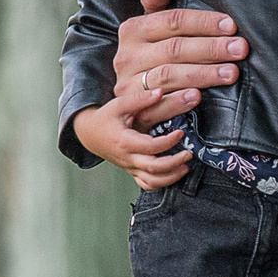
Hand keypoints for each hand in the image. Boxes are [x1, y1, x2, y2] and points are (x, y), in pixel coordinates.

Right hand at [71, 92, 194, 190]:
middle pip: (154, 168)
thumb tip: (160, 92)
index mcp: (125, 142)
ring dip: (171, 177)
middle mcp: (128, 158)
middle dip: (174, 163)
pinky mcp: (131, 171)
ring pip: (152, 181)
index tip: (180, 133)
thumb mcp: (119, 104)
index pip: (151, 147)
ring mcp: (130, 167)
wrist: (89, 133)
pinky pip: (147, 184)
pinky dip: (161, 183)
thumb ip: (140, 99)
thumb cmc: (105, 118)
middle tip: (189, 154)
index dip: (168, 142)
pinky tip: (173, 174)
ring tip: (185, 167)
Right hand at [115, 0, 249, 128]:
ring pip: (169, 76)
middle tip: (240, 49)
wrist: (128, 103)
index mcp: (132, 30)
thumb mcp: (150, 28)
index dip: (203, 22)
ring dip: (203, 74)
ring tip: (231, 73)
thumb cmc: (149, 57)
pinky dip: (178, 102)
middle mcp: (127, 57)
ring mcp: (128, 85)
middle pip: (174, 49)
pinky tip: (198, 97)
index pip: (172, 21)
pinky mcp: (134, 111)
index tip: (232, 26)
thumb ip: (155, 4)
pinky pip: (157, 107)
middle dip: (211, 48)